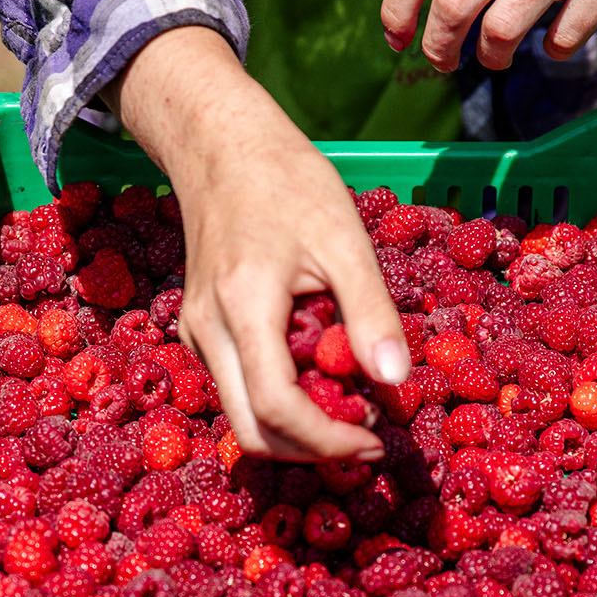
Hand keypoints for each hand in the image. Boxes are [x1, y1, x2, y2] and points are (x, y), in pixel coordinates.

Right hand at [105, 26, 411, 461]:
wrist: (221, 146)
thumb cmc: (288, 182)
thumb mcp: (344, 238)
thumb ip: (370, 311)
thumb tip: (397, 381)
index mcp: (243, 307)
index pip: (278, 408)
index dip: (329, 439)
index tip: (377, 439)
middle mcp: (208, 331)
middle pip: (252, 431)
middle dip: (314, 450)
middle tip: (371, 439)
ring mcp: (199, 334)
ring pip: (242, 416)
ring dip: (299, 430)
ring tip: (356, 410)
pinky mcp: (202, 331)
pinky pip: (238, 388)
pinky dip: (283, 402)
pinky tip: (325, 377)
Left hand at [380, 0, 596, 71]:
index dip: (397, 8)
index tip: (396, 41)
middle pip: (454, 2)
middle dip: (439, 46)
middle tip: (443, 62)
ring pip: (502, 27)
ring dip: (491, 58)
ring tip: (495, 58)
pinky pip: (561, 38)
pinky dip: (552, 51)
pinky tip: (555, 40)